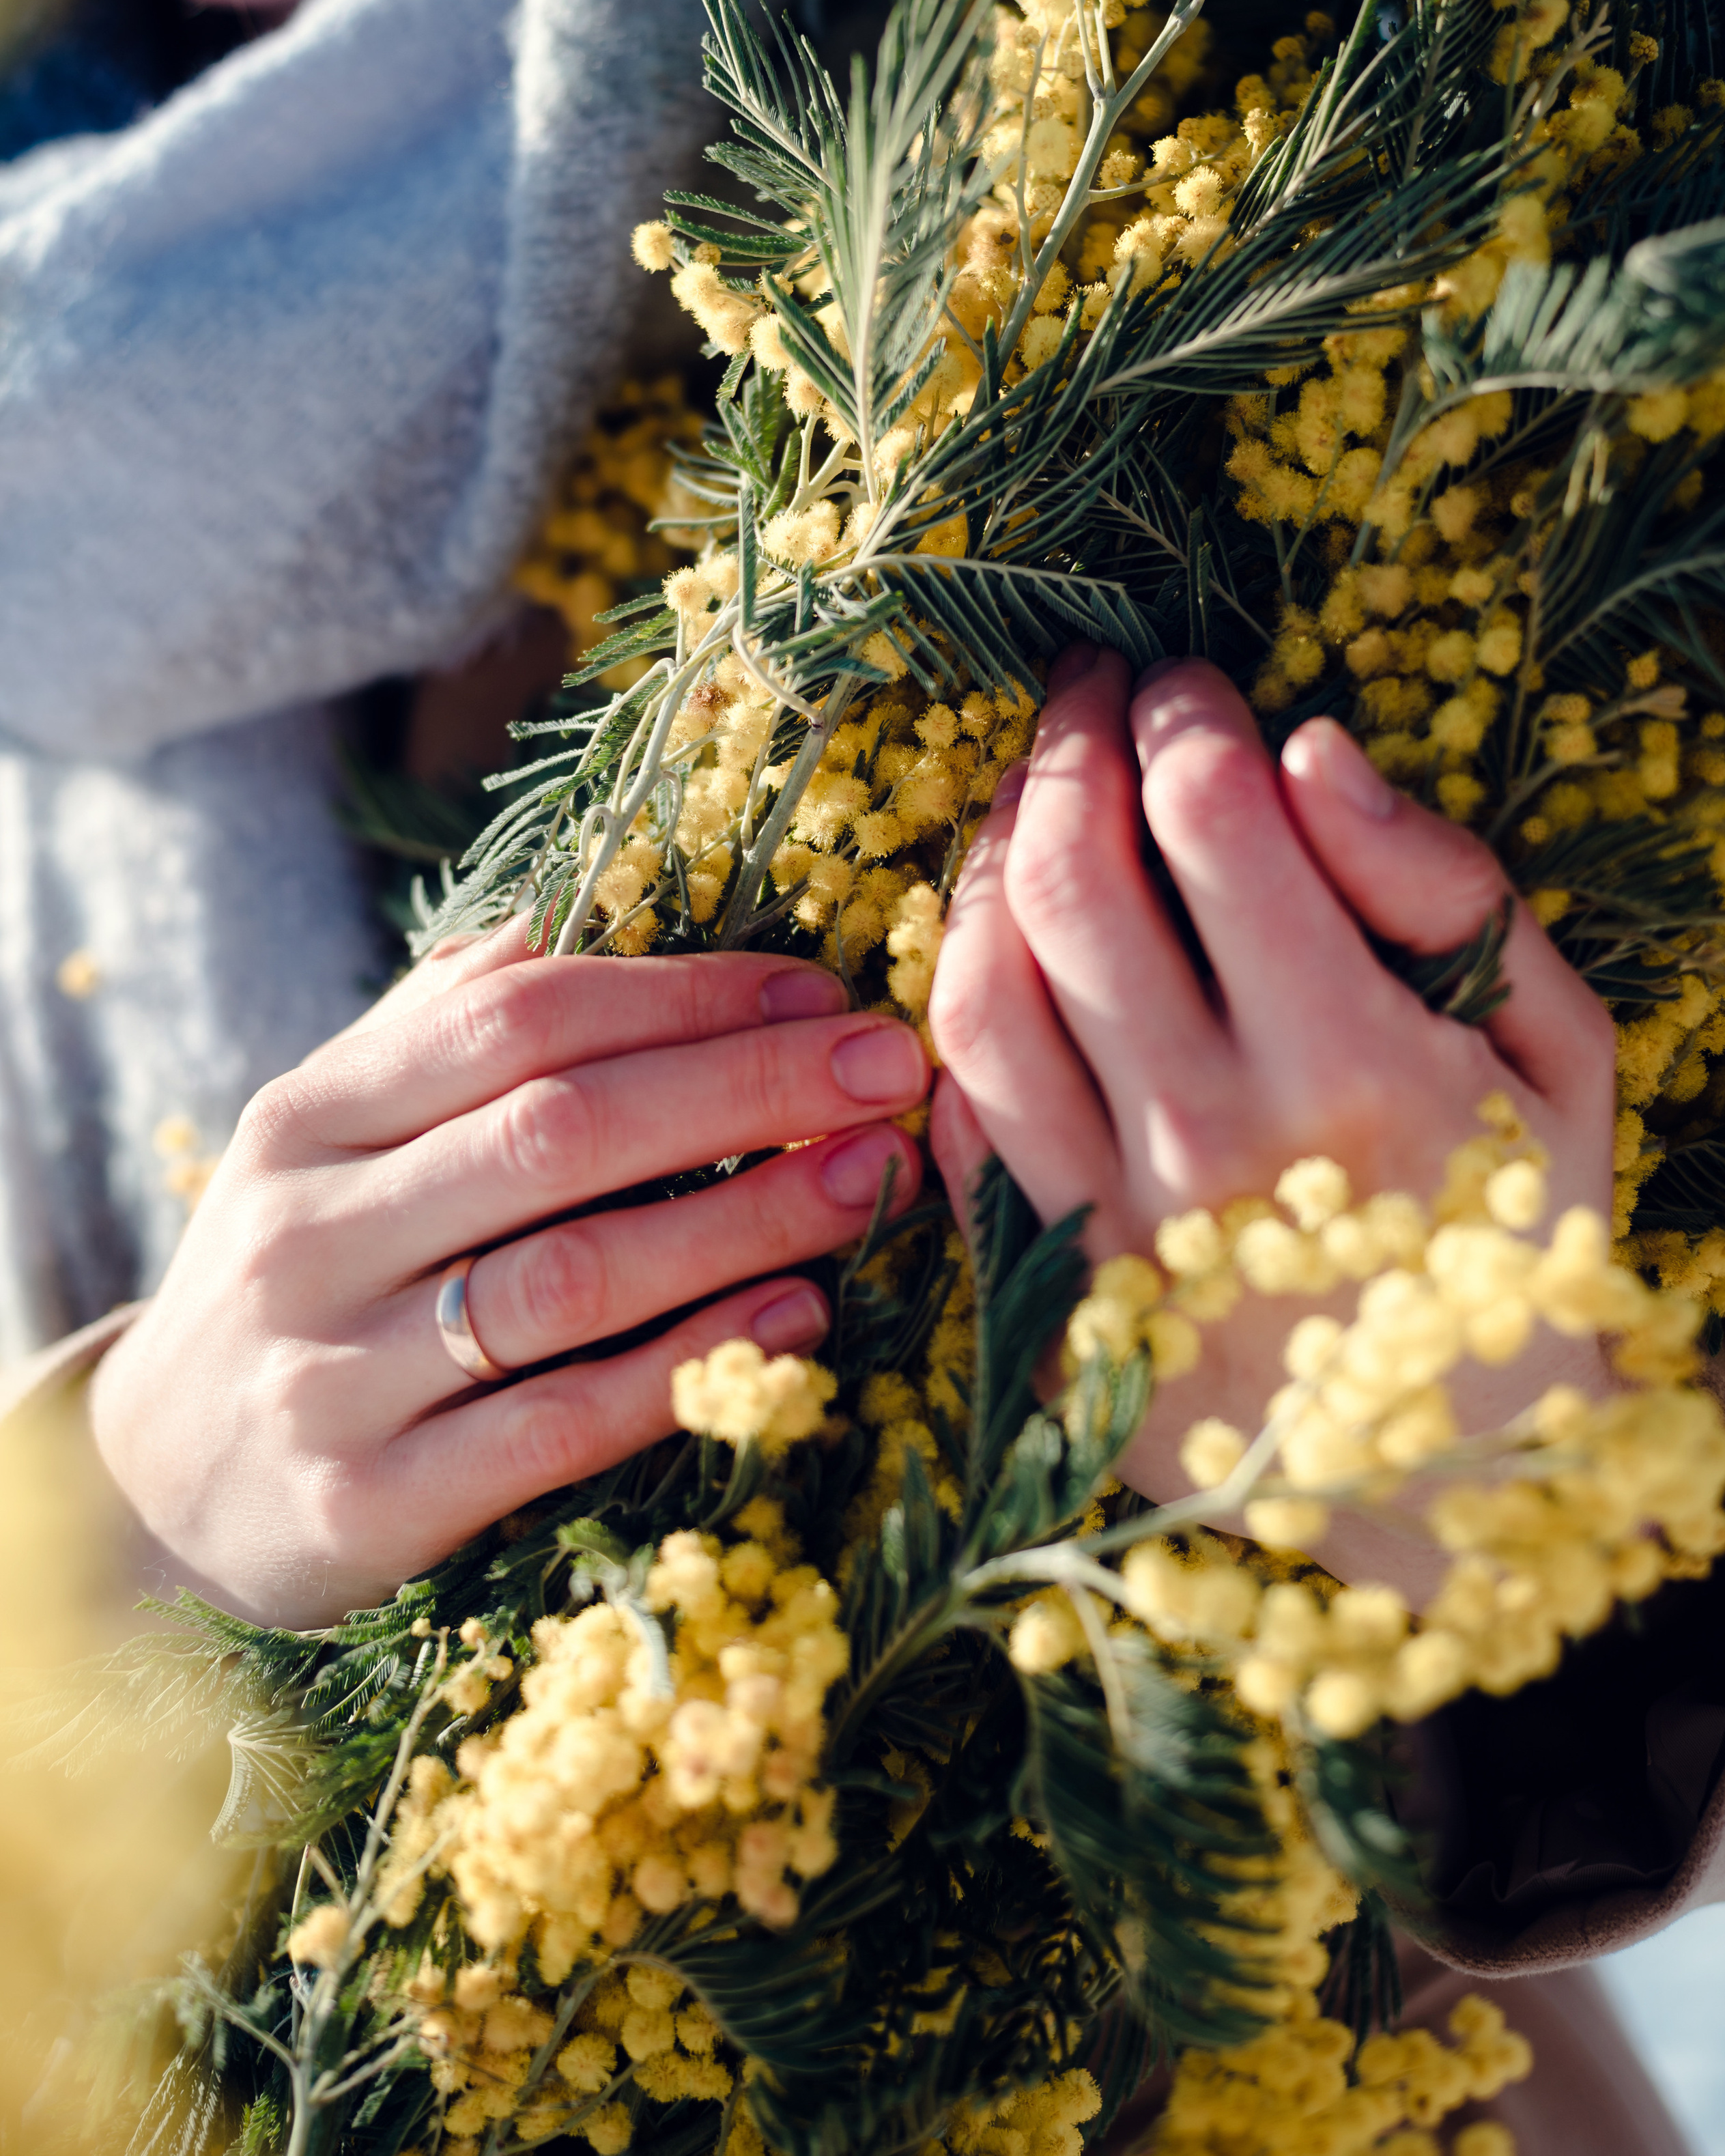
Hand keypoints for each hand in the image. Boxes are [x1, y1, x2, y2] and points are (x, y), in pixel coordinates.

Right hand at [89, 929, 929, 1628]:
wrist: (157, 1490)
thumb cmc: (306, 1279)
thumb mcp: (337, 1141)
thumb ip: (447, 1029)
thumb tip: (596, 901)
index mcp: (310, 1115)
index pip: (517, 1017)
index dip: (683, 994)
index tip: (819, 992)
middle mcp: (310, 1232)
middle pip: (558, 1129)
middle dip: (743, 1088)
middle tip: (886, 1071)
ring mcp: (332, 1374)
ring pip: (569, 1275)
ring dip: (742, 1219)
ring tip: (871, 1182)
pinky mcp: (366, 1504)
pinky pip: (555, 1426)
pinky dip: (687, 1367)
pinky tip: (795, 1322)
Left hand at [928, 649, 1617, 1595]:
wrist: (1463, 1481)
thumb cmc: (1520, 1230)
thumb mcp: (1555, 1049)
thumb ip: (1445, 887)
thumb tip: (1309, 750)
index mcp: (1356, 1069)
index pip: (1212, 821)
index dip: (1181, 716)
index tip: (1185, 683)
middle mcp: (1210, 1145)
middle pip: (1070, 881)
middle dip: (1067, 746)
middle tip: (1087, 692)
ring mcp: (1106, 1230)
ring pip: (975, 989)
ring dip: (984, 858)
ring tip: (1028, 797)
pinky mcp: (1043, 1301)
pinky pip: (956, 1115)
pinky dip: (955, 1002)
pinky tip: (997, 940)